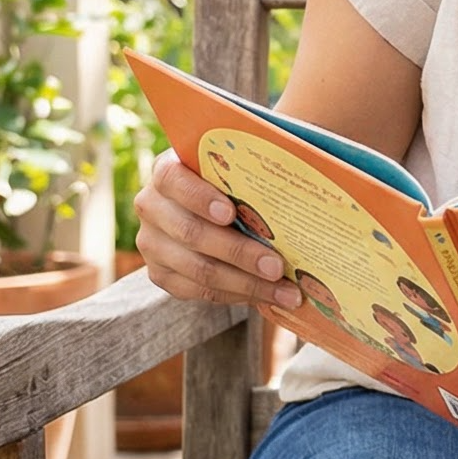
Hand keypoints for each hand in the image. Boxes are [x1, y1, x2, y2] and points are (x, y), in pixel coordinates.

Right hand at [133, 151, 301, 309]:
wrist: (212, 209)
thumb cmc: (236, 182)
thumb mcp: (239, 167)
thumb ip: (256, 167)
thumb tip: (306, 162)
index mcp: (167, 171)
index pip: (173, 179)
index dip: (200, 197)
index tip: (231, 213)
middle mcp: (151, 206)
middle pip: (191, 233)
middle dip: (239, 252)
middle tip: (278, 266)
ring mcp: (152, 244)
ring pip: (198, 269)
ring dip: (246, 283)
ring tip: (285, 291)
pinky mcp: (160, 274)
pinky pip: (199, 291)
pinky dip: (236, 295)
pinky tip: (267, 296)